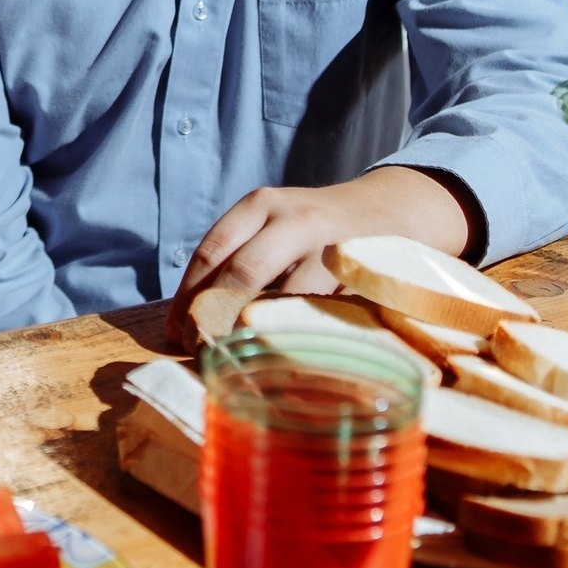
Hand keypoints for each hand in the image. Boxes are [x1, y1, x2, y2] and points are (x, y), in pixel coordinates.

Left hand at [163, 166, 469, 351]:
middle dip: (217, 316)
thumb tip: (192, 317)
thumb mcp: (274, 225)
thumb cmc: (315, 230)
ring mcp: (330, 244)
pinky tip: (286, 357)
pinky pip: (323, 311)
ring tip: (240, 362)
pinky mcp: (360, 272)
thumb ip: (241, 258)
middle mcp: (292, 218)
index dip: (188, 296)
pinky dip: (299, 337)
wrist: (392, 210)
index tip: (175, 333)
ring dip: (259, 332)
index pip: (212, 251)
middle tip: (203, 351)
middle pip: (243, 271)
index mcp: (259, 205)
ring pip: (284, 296)